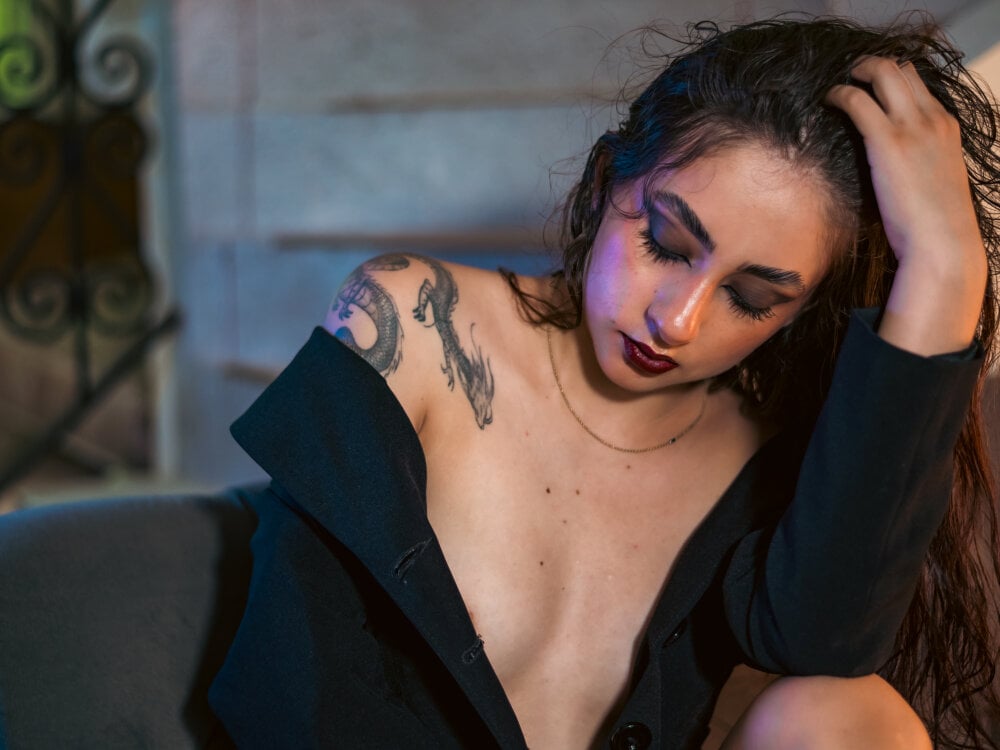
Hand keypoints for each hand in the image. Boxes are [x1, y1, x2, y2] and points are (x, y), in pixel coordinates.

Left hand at [825, 57, 986, 354]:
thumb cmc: (934, 224)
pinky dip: (840, 94)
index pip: (918, 84)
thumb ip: (918, 164)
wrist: (943, 242)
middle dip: (871, 65)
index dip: (892, 77)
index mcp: (946, 127)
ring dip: (856, 72)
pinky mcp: (888, 141)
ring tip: (835, 84)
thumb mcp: (932, 182)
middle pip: (901, 69)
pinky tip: (827, 100)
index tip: (869, 84)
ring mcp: (912, 127)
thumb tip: (894, 168)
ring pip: (883, 73)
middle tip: (848, 75)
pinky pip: (859, 101)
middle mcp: (932, 119)